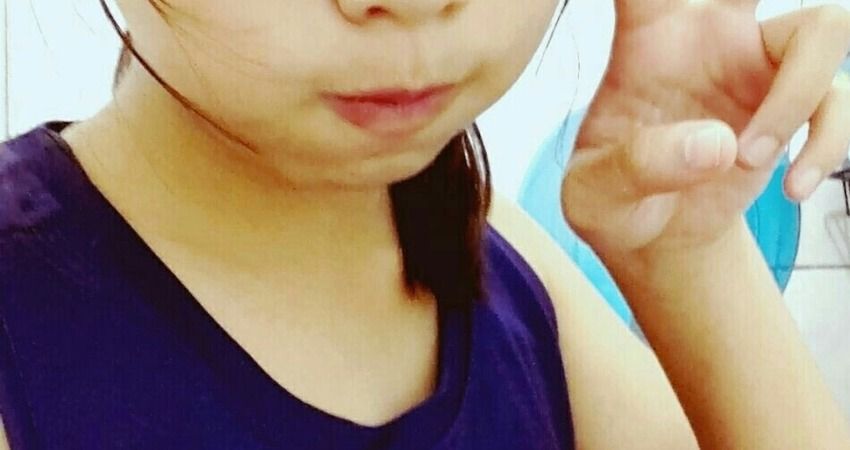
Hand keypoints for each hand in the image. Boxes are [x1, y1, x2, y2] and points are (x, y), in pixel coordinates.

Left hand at [561, 0, 849, 260]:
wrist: (655, 238)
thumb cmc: (613, 200)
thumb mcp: (598, 195)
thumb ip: (637, 168)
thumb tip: (719, 145)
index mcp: (648, 35)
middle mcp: (710, 34)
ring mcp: (758, 65)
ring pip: (824, 27)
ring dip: (799, 97)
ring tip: (754, 161)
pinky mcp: (795, 104)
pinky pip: (839, 101)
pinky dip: (827, 147)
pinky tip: (792, 186)